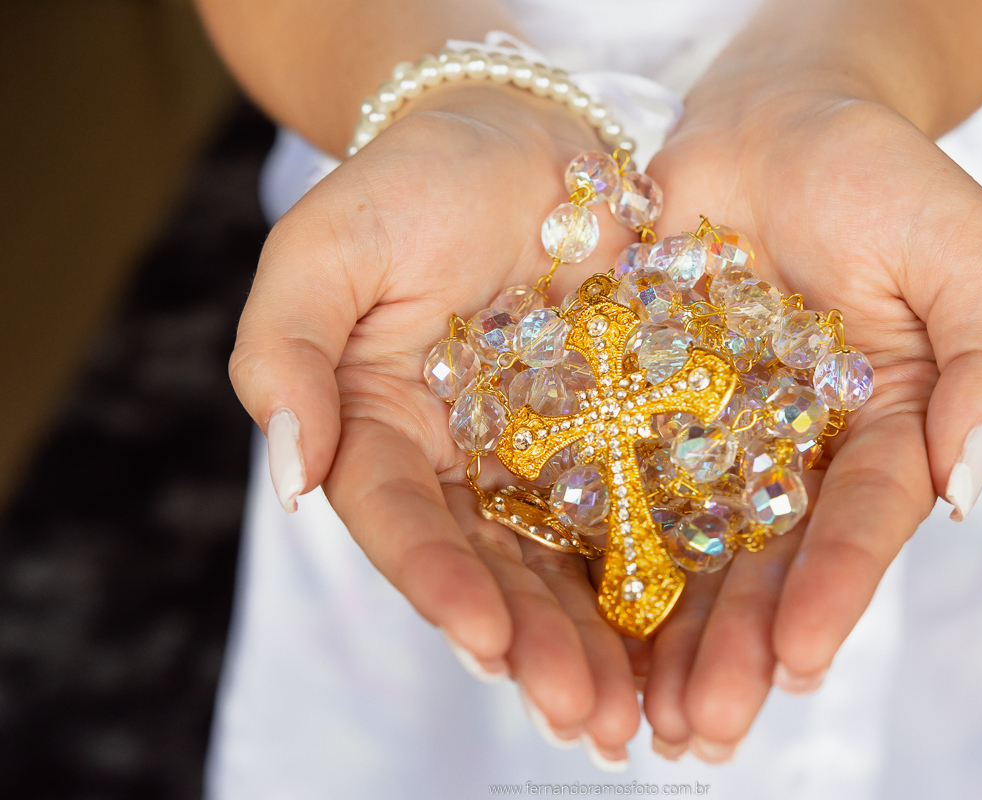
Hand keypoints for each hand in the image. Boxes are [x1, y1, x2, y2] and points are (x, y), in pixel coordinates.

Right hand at [229, 84, 641, 760]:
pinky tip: (686, 640)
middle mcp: (459, 463)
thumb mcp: (325, 248)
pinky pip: (634, 512)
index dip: (439, 584)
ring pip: (563, 563)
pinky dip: (654, 578)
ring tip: (635, 715)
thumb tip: (290, 475)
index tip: (485, 639)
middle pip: (491, 569)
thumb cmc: (412, 181)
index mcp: (381, 430)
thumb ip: (286, 353)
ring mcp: (538, 456)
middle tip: (586, 718)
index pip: (403, 524)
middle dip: (534, 646)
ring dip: (596, 642)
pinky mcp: (612, 437)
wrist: (520, 134)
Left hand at [638, 87, 981, 760]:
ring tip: (643, 715)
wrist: (774, 119)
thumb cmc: (879, 173)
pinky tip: (575, 621)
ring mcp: (716, 436)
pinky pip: (619, 481)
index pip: (861, 523)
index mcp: (882, 431)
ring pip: (690, 546)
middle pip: (768, 561)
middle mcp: (795, 453)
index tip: (798, 658)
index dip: (834, 590)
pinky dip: (599, 550)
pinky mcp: (643, 406)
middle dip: (739, 645)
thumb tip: (966, 484)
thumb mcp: (962, 250)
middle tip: (706, 726)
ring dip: (667, 634)